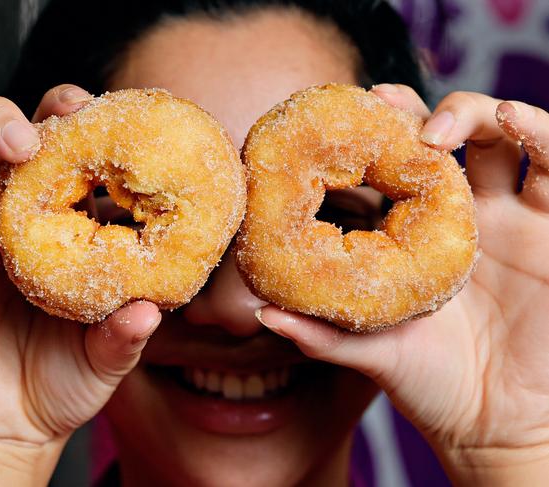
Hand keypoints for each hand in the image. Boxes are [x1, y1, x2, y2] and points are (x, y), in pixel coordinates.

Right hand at [0, 77, 160, 447]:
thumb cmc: (69, 374)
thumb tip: (146, 313)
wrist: (17, 422)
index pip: (64, 157)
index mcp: (59, 223)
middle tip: (32, 130)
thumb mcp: (107, 355)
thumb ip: (125, 335)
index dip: (74, 127)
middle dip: (6, 119)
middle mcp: (6, 219)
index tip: (92, 108)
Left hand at [257, 84, 548, 480]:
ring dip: (473, 114)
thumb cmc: (429, 384)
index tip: (344, 116)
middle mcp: (456, 216)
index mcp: (410, 233)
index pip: (389, 168)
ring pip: (497, 139)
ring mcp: (506, 217)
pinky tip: (513, 121)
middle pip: (441, 139)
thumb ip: (322, 335)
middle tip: (384, 105)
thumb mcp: (373, 353)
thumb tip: (262, 314)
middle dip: (414, 114)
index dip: (370, 137)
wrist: (495, 421)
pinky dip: (539, 135)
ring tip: (439, 127)